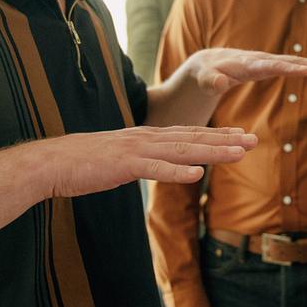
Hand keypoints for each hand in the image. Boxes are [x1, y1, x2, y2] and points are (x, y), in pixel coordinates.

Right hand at [40, 126, 255, 198]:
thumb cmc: (84, 164)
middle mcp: (146, 138)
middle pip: (193, 138)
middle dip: (226, 139)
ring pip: (183, 150)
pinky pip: (155, 169)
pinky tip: (197, 173)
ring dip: (213, 151)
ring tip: (239, 152)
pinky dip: (177, 171)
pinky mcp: (124, 165)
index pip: (188, 133)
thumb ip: (143, 159)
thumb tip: (161, 165)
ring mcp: (136, 150)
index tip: (242, 134)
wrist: (52, 163)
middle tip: (254, 140)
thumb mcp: (122, 159)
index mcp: (146, 137)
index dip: (217, 133)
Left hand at [185, 48, 306, 93]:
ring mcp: (268, 62)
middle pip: (290, 62)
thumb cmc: (206, 73)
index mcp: (247, 64)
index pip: (270, 66)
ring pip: (295, 62)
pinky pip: (294, 66)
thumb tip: (218, 83)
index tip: (305, 70)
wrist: (209, 63)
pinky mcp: (272, 66)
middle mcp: (261, 60)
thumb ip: (211, 81)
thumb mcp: (204, 79)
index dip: (287, 69)